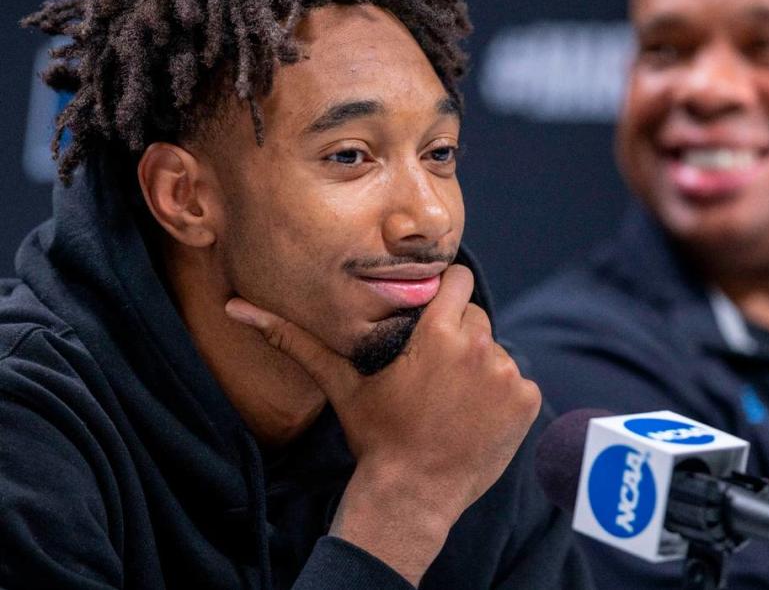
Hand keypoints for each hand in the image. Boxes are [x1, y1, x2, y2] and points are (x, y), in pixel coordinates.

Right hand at [225, 264, 541, 585]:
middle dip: (459, 336)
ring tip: (451, 400)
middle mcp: (481, 346)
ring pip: (497, 351)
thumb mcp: (339, 382)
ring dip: (480, 367)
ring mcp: (508, 375)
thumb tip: (235, 306)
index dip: (446, 295)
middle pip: (477, 317)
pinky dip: (503, 397)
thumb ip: (294, 339)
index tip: (432, 317)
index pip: (459, 279)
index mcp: (440, 331)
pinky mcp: (527, 401)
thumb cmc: (374, 435)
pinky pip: (518, 383)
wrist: (412, 495)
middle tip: (434, 371)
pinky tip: (474, 418)